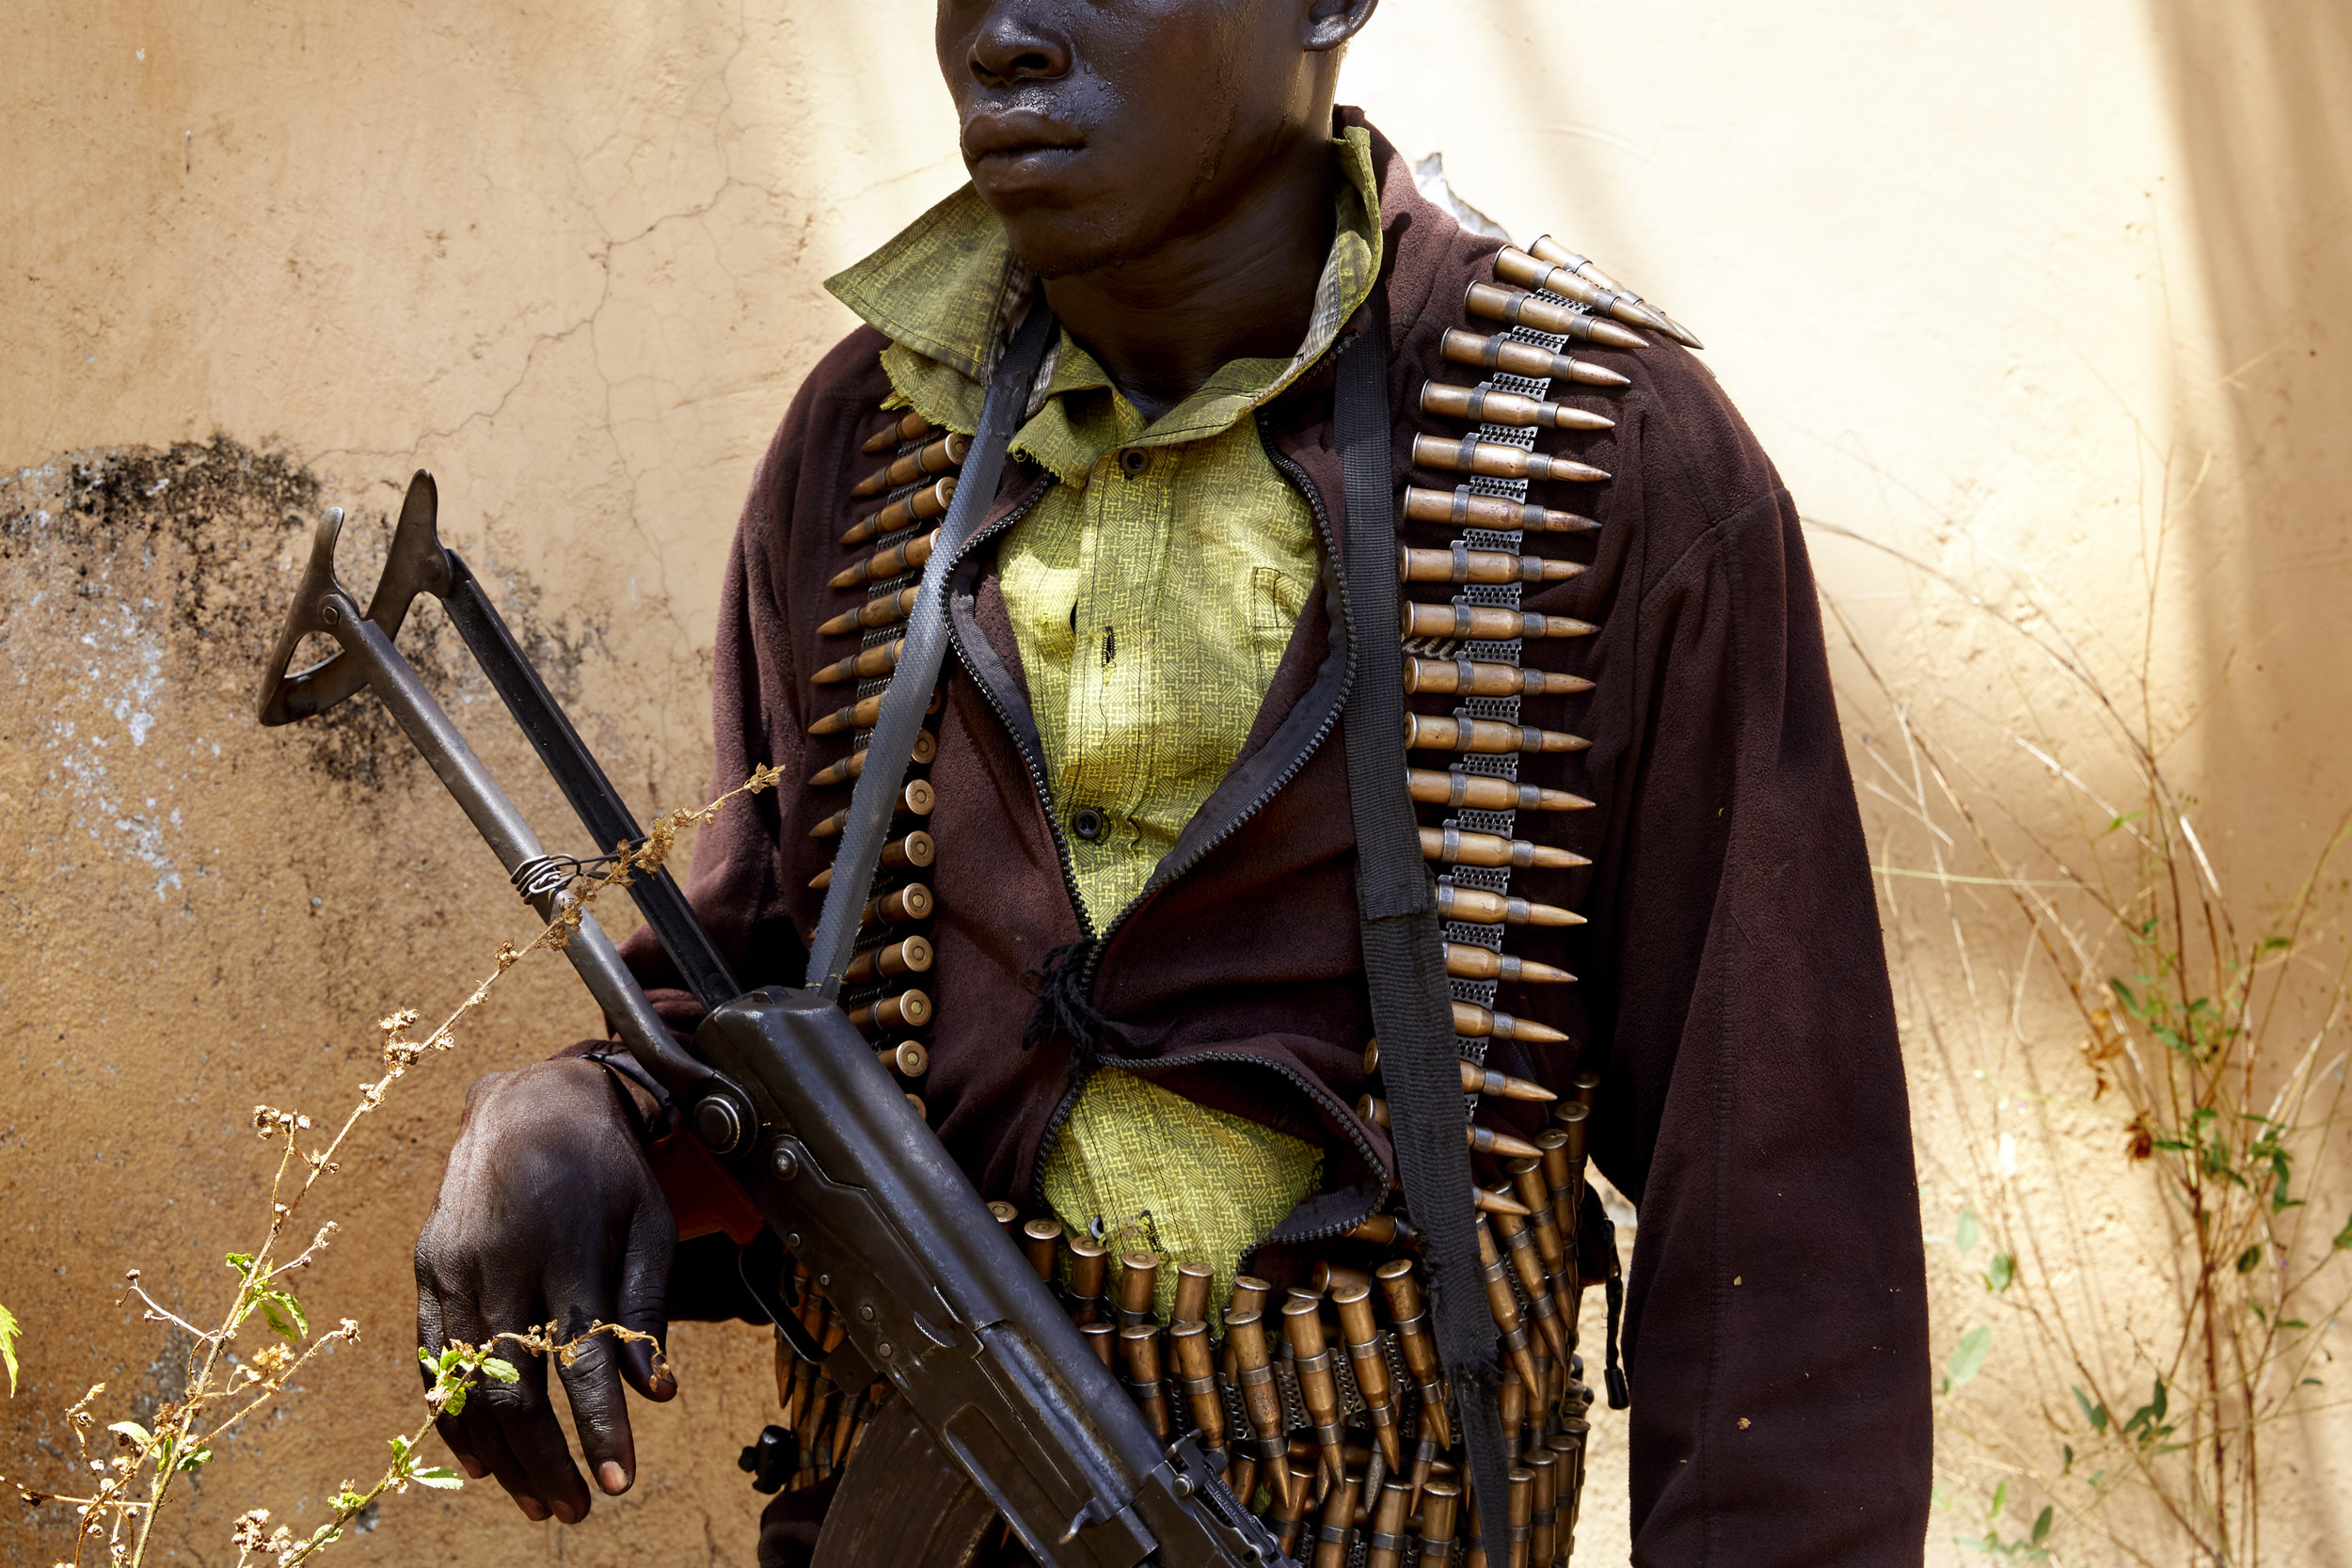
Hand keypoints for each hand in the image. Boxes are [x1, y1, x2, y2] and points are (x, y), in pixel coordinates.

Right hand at [414, 1059, 677, 1521]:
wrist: (527, 1099)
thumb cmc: (605, 1164)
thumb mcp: (648, 1217)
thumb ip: (648, 1303)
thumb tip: (658, 1392)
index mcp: (565, 1243)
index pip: (581, 1356)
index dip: (599, 1425)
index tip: (620, 1481)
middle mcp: (501, 1258)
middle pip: (515, 1383)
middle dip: (546, 1458)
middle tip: (576, 1511)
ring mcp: (454, 1264)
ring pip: (468, 1382)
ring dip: (501, 1453)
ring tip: (537, 1501)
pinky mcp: (427, 1268)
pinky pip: (430, 1357)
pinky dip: (451, 1415)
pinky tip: (481, 1462)